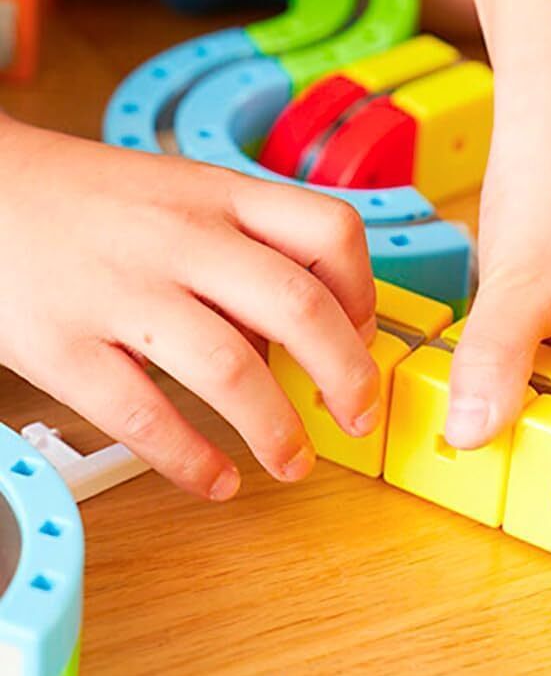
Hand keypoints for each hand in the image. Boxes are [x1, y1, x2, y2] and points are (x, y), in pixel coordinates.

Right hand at [0, 116, 378, 498]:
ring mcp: (122, 291)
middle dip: (347, 375)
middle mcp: (183, 239)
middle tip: (358, 416)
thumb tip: (300, 340)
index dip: (364, 291)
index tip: (364, 335)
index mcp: (221, 195)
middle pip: (298, 306)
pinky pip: (141, 416)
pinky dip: (191, 460)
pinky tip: (216, 480)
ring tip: (294, 463)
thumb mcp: (186, 198)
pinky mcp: (62, 345)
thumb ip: (246, 255)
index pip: (330, 230)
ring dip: (277, 431)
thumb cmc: (97, 200)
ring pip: (230, 370)